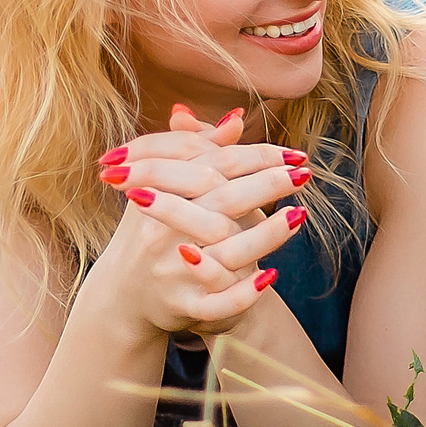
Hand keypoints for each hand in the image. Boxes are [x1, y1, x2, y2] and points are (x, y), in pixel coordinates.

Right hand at [95, 104, 313, 337]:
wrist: (122, 295)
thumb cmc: (154, 231)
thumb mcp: (168, 190)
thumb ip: (202, 154)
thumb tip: (237, 118)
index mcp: (158, 196)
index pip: (212, 166)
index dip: (254, 156)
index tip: (292, 153)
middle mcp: (162, 232)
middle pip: (220, 201)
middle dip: (265, 185)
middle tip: (303, 174)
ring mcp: (171, 272)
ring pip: (224, 252)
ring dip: (266, 235)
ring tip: (301, 215)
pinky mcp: (182, 308)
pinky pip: (217, 305)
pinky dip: (244, 293)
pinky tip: (272, 278)